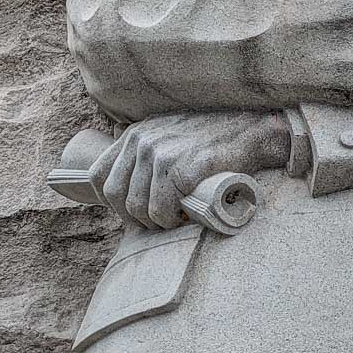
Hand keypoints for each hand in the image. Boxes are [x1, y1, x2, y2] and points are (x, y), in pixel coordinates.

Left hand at [89, 111, 289, 228]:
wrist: (252, 130)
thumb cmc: (214, 138)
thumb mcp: (171, 132)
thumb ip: (148, 149)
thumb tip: (132, 183)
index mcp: (136, 133)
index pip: (99, 175)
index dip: (110, 202)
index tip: (130, 212)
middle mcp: (144, 141)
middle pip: (116, 195)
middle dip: (133, 217)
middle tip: (157, 222)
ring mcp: (162, 154)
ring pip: (138, 207)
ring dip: (155, 223)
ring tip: (175, 220)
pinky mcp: (183, 168)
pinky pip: (161, 209)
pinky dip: (170, 221)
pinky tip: (184, 218)